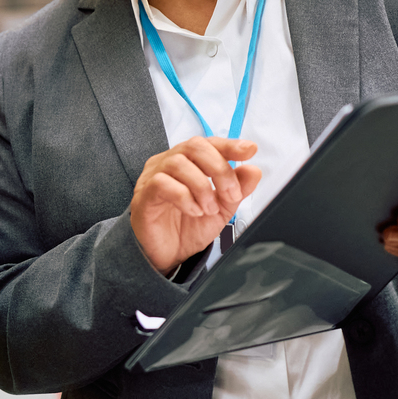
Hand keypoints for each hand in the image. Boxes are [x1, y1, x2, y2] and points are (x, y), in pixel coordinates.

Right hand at [128, 137, 261, 275]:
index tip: (249, 150)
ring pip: (178, 163)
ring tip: (209, 208)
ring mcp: (153, 176)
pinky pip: (162, 183)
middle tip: (231, 193)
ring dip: (202, 186)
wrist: (168, 256)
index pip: (209, 143)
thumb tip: (253, 170)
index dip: (229, 145)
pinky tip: (193, 211)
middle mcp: (169, 163)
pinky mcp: (144, 194)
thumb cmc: (188, 228)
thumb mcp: (222, 209)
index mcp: (189, 162)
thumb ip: (237, 189)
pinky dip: (185, 197)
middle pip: (194, 146)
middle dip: (219, 168)